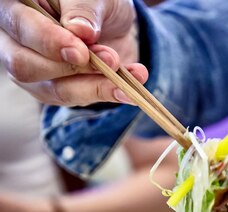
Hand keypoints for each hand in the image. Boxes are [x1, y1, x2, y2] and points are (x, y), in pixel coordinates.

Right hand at [0, 0, 147, 105]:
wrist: (111, 25)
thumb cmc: (94, 3)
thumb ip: (84, 8)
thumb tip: (79, 31)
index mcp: (16, 6)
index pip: (19, 25)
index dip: (47, 40)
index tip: (81, 51)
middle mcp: (15, 40)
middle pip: (24, 64)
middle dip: (69, 68)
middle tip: (108, 60)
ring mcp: (31, 69)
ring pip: (51, 90)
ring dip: (93, 86)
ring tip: (123, 73)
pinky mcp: (51, 91)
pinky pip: (74, 100)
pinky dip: (104, 94)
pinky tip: (126, 89)